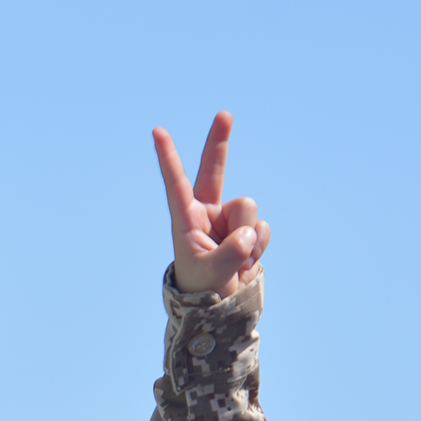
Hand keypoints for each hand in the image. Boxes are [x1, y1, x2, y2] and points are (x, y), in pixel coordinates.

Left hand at [153, 112, 269, 296]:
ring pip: (248, 208)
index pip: (176, 183)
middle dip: (219, 142)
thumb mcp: (213, 274)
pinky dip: (259, 247)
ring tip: (235, 261)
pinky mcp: (249, 229)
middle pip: (214, 170)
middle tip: (224, 114)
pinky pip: (262, 228)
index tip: (157, 131)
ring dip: (247, 237)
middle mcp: (207, 213)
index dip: (168, 157)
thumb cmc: (203, 289)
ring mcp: (229, 219)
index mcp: (186, 219)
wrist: (220, 307)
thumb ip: (231, 252)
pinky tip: (247, 263)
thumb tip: (251, 231)